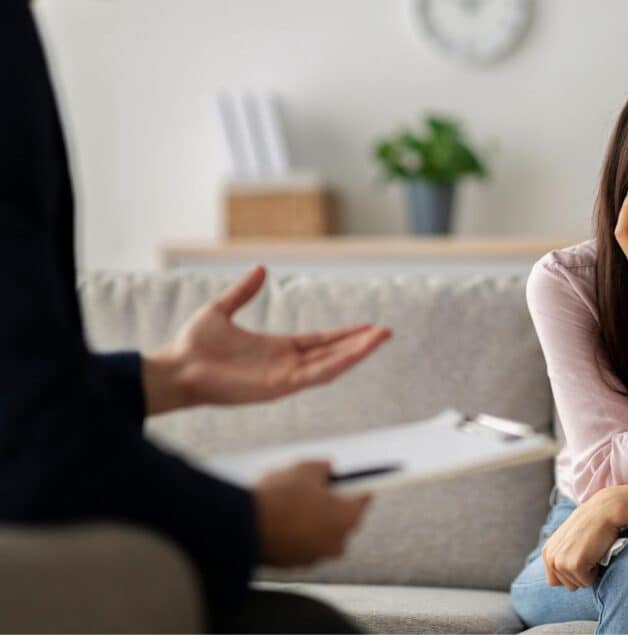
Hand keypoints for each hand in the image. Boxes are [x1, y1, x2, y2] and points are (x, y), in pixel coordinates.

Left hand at [143, 265, 391, 414]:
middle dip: (360, 343)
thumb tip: (259, 269)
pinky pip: (318, 375)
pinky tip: (359, 352)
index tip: (366, 326)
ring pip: (332, 364)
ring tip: (381, 338)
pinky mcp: (281, 386)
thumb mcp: (221, 309)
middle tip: (386, 332)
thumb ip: (243, 292)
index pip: (320, 341)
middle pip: (333, 353)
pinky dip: (341, 363)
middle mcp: (286, 364)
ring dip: (358, 352)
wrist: (175, 368)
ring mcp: (286, 377)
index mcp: (277, 348)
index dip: (343, 334)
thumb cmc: (192, 345)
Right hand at [254, 460, 371, 566]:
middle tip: (317, 489)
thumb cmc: (280, 497)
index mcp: (348, 517)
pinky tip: (281, 520)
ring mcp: (316, 556)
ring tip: (292, 504)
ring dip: (313, 521)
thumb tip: (327, 469)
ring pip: (321, 534)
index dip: (356, 485)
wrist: (244, 527)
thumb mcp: (305, 469)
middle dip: (332, 504)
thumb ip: (322, 468)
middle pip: (342, 519)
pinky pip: (302, 545)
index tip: (350, 479)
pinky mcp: (294, 565)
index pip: (363, 499)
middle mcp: (337, 542)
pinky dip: (297, 534)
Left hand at [541, 490, 620, 590]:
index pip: (555, 581)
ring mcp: (561, 562)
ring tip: (591, 551)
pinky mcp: (575, 565)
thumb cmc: (590, 525)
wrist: (604, 511)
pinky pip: (587, 582)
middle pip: (567, 585)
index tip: (580, 557)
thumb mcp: (568, 540)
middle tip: (587, 553)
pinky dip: (595, 572)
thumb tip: (560, 579)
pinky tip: (596, 554)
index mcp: (547, 552)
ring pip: (578, 585)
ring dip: (588, 573)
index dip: (571, 574)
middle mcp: (550, 558)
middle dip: (580, 575)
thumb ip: (561, 555)